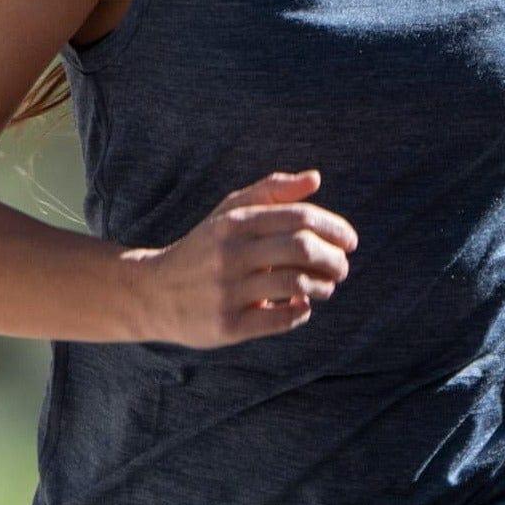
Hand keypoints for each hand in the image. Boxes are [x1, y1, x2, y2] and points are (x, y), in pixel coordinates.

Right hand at [131, 167, 358, 348]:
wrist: (154, 293)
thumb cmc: (205, 247)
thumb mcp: (230, 212)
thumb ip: (272, 191)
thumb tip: (315, 178)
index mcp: (235, 222)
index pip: (299, 217)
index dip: (334, 228)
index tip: (350, 241)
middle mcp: (230, 253)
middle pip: (302, 248)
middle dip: (334, 259)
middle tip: (342, 267)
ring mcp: (227, 291)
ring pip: (296, 284)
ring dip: (323, 286)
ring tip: (324, 287)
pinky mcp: (227, 326)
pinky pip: (280, 319)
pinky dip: (302, 312)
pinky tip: (302, 306)